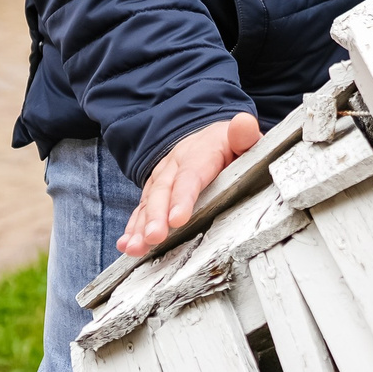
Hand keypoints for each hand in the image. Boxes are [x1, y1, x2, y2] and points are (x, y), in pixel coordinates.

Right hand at [118, 113, 260, 256]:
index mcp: (202, 152)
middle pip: (164, 190)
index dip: (183, 196)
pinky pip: (142, 208)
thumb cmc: (232, 146)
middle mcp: (176, 164)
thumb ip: (245, 135)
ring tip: (135, 247)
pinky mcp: (155, 191)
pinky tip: (127, 244)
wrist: (209, 138)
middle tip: (153, 237)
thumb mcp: (242, 139)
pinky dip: (133, 226)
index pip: (191, 174)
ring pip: (149, 201)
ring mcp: (163, 177)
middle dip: (156, 215)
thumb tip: (244, 124)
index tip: (177, 219)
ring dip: (140, 225)